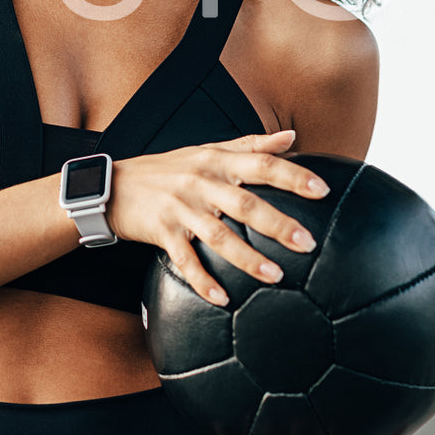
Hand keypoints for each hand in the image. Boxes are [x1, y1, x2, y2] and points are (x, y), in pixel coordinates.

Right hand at [106, 128, 329, 304]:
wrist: (114, 185)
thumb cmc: (169, 168)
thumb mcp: (208, 150)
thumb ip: (251, 144)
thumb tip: (291, 136)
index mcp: (217, 160)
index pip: (261, 163)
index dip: (292, 175)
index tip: (321, 190)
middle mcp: (201, 182)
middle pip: (245, 203)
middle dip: (278, 224)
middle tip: (307, 242)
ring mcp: (180, 208)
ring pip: (218, 235)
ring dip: (247, 257)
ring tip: (276, 275)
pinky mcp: (162, 231)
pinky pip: (185, 260)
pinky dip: (202, 280)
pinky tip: (221, 299)